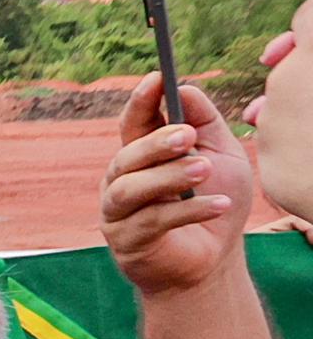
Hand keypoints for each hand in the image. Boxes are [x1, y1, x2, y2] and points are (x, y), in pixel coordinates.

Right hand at [104, 81, 259, 296]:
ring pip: (131, 189)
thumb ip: (204, 122)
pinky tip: (220, 205)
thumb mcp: (219, 154)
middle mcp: (121, 182)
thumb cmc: (211, 201)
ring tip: (203, 170)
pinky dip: (189, 211)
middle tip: (189, 137)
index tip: (158, 78)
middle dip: (156, 144)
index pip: (134, 123)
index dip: (141, 100)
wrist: (210, 260)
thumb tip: (183, 89)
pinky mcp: (128, 243)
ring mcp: (118, 214)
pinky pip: (154, 222)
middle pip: (126, 156)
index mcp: (140, 156)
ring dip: (168, 177)